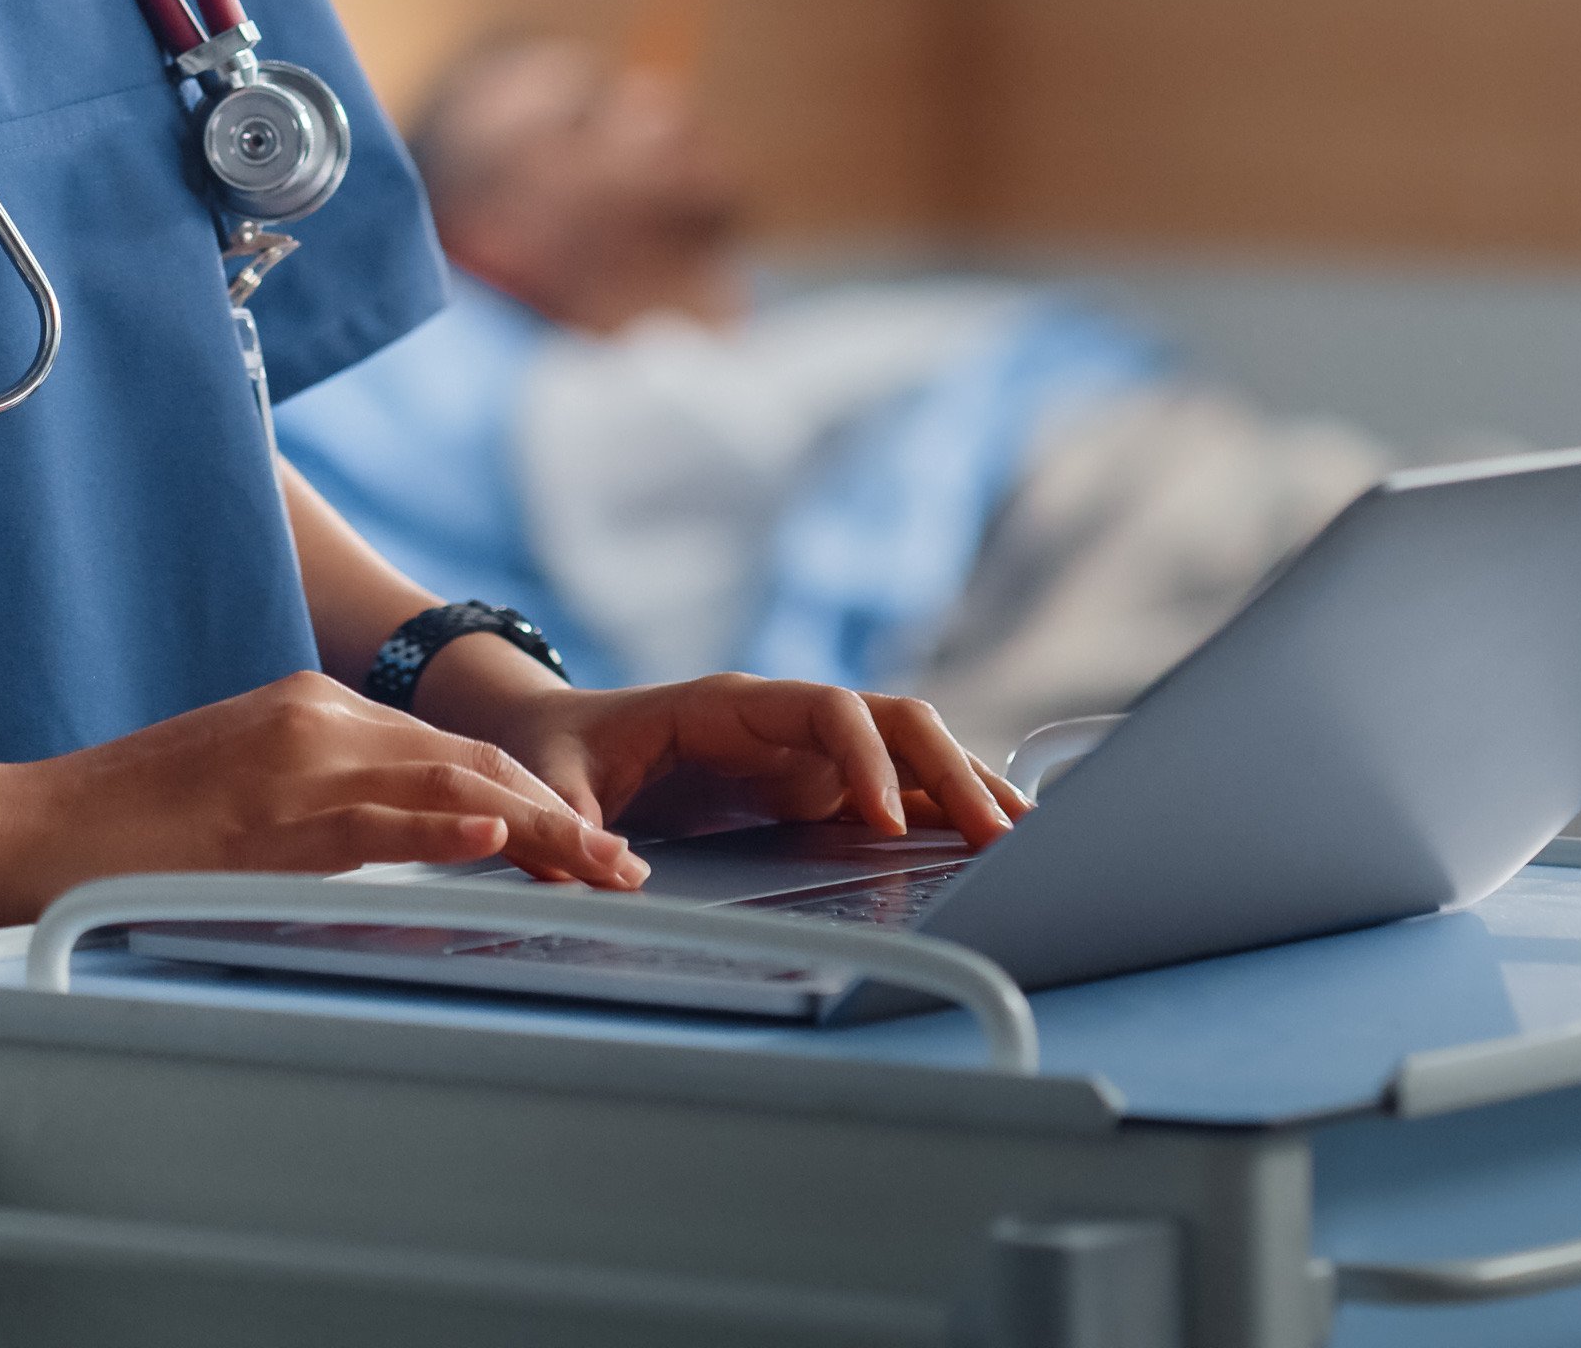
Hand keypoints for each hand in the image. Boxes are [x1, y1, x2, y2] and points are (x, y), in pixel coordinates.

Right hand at [0, 672, 644, 904]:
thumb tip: (390, 837)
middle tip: (620, 865)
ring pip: (442, 785)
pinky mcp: (262, 813)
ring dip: (533, 829)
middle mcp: (312, 718)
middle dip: (554, 813)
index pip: (448, 748)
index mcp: (309, 708)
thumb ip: (318, 801)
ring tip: (597, 866)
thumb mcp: (241, 794)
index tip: (581, 839)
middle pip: (465, 758)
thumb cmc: (123, 825)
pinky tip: (496, 835)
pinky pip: (373, 819)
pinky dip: (442, 824)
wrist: (28, 828)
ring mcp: (289, 760)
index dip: (527, 794)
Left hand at [426, 666, 1030, 851]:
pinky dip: (946, 814)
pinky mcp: (817, 793)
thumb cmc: (558, 749)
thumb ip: (574, 824)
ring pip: (911, 755)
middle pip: (893, 724)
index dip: (860, 759)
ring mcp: (809, 756)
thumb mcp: (554, 779)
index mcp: (731, 706)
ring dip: (966, 789)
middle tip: (999, 835)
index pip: (826, 710)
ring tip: (1027, 840)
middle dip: (949, 770)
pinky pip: (897, 793)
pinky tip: (990, 845)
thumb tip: (614, 874)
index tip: (882, 817)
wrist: (552, 739)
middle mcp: (785, 724)